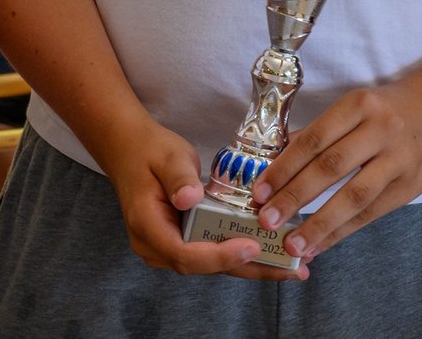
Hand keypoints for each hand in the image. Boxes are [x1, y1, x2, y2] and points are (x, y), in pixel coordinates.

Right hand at [89, 111, 301, 279]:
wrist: (130, 150)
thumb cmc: (149, 151)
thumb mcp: (167, 156)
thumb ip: (178, 177)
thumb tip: (189, 198)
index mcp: (148, 227)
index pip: (185, 254)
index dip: (219, 256)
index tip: (252, 247)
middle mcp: (155, 247)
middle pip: (204, 267)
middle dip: (249, 269)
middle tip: (290, 270)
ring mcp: (167, 249)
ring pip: (211, 265)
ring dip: (250, 267)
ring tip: (290, 268)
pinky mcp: (181, 243)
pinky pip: (211, 254)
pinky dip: (240, 255)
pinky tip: (270, 253)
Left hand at [250, 79, 421, 261]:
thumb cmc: (385, 111)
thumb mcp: (354, 108)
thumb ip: (318, 133)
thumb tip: (274, 163)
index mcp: (359, 105)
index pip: (314, 139)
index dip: (284, 167)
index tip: (259, 191)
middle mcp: (380, 130)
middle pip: (331, 167)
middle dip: (295, 197)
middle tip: (267, 220)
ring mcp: (398, 160)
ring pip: (354, 196)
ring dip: (319, 224)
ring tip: (292, 245)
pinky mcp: (410, 187)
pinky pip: (370, 214)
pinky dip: (341, 232)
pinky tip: (319, 245)